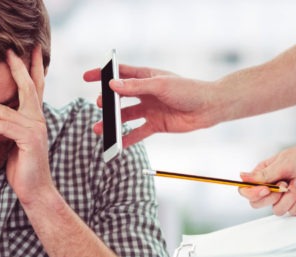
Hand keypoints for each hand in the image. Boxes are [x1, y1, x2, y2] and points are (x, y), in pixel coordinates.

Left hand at [0, 47, 49, 202]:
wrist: (34, 190)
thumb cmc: (22, 166)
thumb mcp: (14, 140)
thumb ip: (7, 123)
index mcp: (34, 117)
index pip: (33, 86)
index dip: (30, 67)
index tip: (24, 50)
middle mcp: (38, 119)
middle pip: (28, 87)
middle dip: (18, 68)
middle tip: (8, 51)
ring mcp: (35, 129)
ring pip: (7, 109)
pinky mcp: (28, 142)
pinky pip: (4, 128)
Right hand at [82, 64, 217, 147]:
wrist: (209, 108)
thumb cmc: (188, 90)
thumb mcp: (160, 85)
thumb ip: (135, 86)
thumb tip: (112, 86)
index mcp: (146, 77)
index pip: (120, 73)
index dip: (103, 74)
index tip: (87, 77)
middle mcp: (146, 93)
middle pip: (120, 97)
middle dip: (107, 102)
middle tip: (100, 105)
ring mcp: (150, 109)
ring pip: (126, 116)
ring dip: (112, 122)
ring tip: (99, 128)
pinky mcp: (156, 124)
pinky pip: (137, 133)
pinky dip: (126, 139)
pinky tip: (116, 144)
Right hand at [238, 140, 295, 215]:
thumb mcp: (283, 164)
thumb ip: (262, 175)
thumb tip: (241, 177)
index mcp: (262, 175)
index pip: (246, 191)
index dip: (253, 194)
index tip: (266, 189)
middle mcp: (271, 187)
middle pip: (258, 204)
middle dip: (273, 197)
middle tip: (284, 186)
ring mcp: (284, 196)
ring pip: (277, 210)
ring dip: (290, 197)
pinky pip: (293, 211)